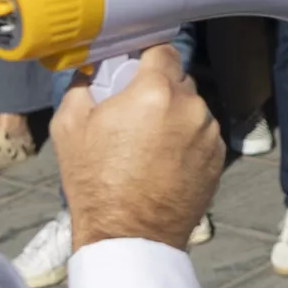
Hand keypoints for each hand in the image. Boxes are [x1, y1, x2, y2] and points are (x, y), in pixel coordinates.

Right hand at [50, 43, 225, 251]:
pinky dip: (187, 141)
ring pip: (192, 109)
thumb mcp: (69, 126)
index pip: (162, 50)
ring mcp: (208, 134)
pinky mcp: (218, 159)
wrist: (129, 236)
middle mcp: (190, 107)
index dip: (146, 57)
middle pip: (178, 80)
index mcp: (156, 91)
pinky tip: (164, 162)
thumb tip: (93, 70)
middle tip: (134, 112)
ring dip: (174, 117)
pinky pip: (202, 136)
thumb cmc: (96, 183)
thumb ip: (82, 86)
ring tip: (148, 145)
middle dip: (158, 90)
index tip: (133, 70)